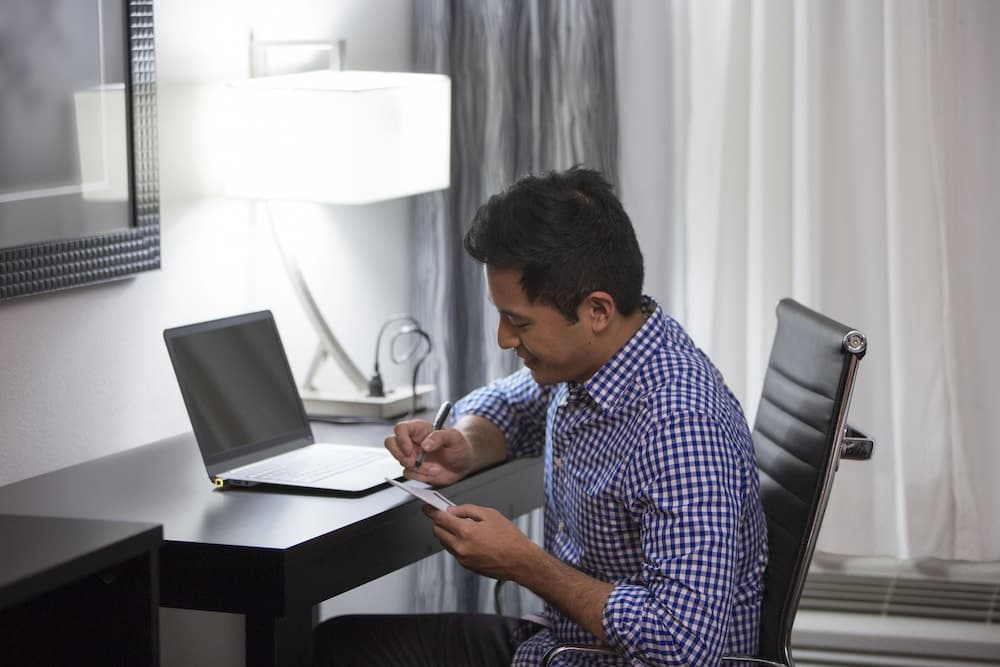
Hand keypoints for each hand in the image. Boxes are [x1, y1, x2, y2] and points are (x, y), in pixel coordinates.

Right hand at [384, 419, 473, 485]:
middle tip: (413, 461)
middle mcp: (413, 442)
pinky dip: (421, 477)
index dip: (401, 439)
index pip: (400, 429)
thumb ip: (440, 436)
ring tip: (435, 468)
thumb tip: (425, 444)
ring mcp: (413, 456)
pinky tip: (433, 473)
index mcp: (420, 429)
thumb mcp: (454, 437)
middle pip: (391, 443)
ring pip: (401, 462)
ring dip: (418, 469)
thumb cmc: (459, 445)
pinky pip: (409, 474)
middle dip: (400, 455)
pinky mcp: (415, 470)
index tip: (410, 449)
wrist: (464, 463)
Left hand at [423, 504, 541, 580]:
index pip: (440, 519)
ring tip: (465, 528)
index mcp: (466, 532)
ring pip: (445, 543)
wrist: (521, 561)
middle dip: (440, 522)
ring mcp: (463, 559)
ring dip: (448, 533)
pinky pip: (454, 552)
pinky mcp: (467, 566)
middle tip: (449, 516)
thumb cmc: (510, 538)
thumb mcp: (490, 514)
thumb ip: (467, 510)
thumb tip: (453, 510)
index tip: (427, 508)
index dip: (432, 511)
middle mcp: (461, 547)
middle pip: (438, 532)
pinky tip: (471, 539)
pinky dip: (457, 543)